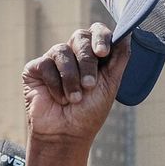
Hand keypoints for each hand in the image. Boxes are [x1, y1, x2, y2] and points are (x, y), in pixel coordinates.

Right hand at [16, 23, 130, 165]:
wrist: (67, 134)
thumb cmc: (90, 112)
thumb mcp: (110, 84)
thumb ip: (119, 58)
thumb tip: (129, 33)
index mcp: (93, 55)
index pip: (97, 31)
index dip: (101, 37)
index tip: (103, 53)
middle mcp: (73, 53)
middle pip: (80, 38)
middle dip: (87, 62)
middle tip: (89, 85)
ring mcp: (53, 59)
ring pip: (62, 51)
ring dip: (71, 79)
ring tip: (74, 99)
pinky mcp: (35, 68)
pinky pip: (46, 65)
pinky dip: (56, 85)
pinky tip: (59, 99)